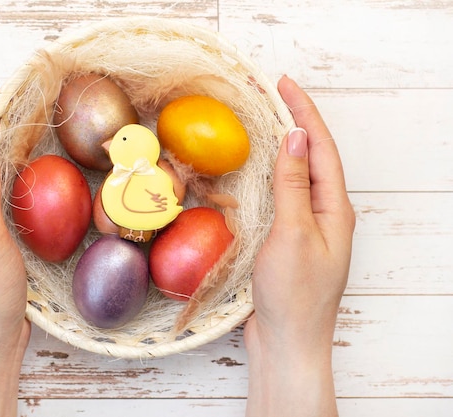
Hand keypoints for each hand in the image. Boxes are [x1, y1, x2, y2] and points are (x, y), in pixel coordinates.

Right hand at [244, 76, 354, 416]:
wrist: (286, 342)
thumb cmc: (293, 294)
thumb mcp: (294, 234)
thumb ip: (294, 186)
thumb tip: (296, 137)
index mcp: (335, 209)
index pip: (321, 148)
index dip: (303, 112)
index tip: (283, 83)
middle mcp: (325, 214)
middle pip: (312, 157)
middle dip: (295, 121)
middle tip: (271, 93)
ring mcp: (307, 227)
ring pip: (296, 175)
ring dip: (282, 146)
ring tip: (263, 121)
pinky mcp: (288, 239)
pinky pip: (282, 196)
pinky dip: (270, 175)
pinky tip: (255, 170)